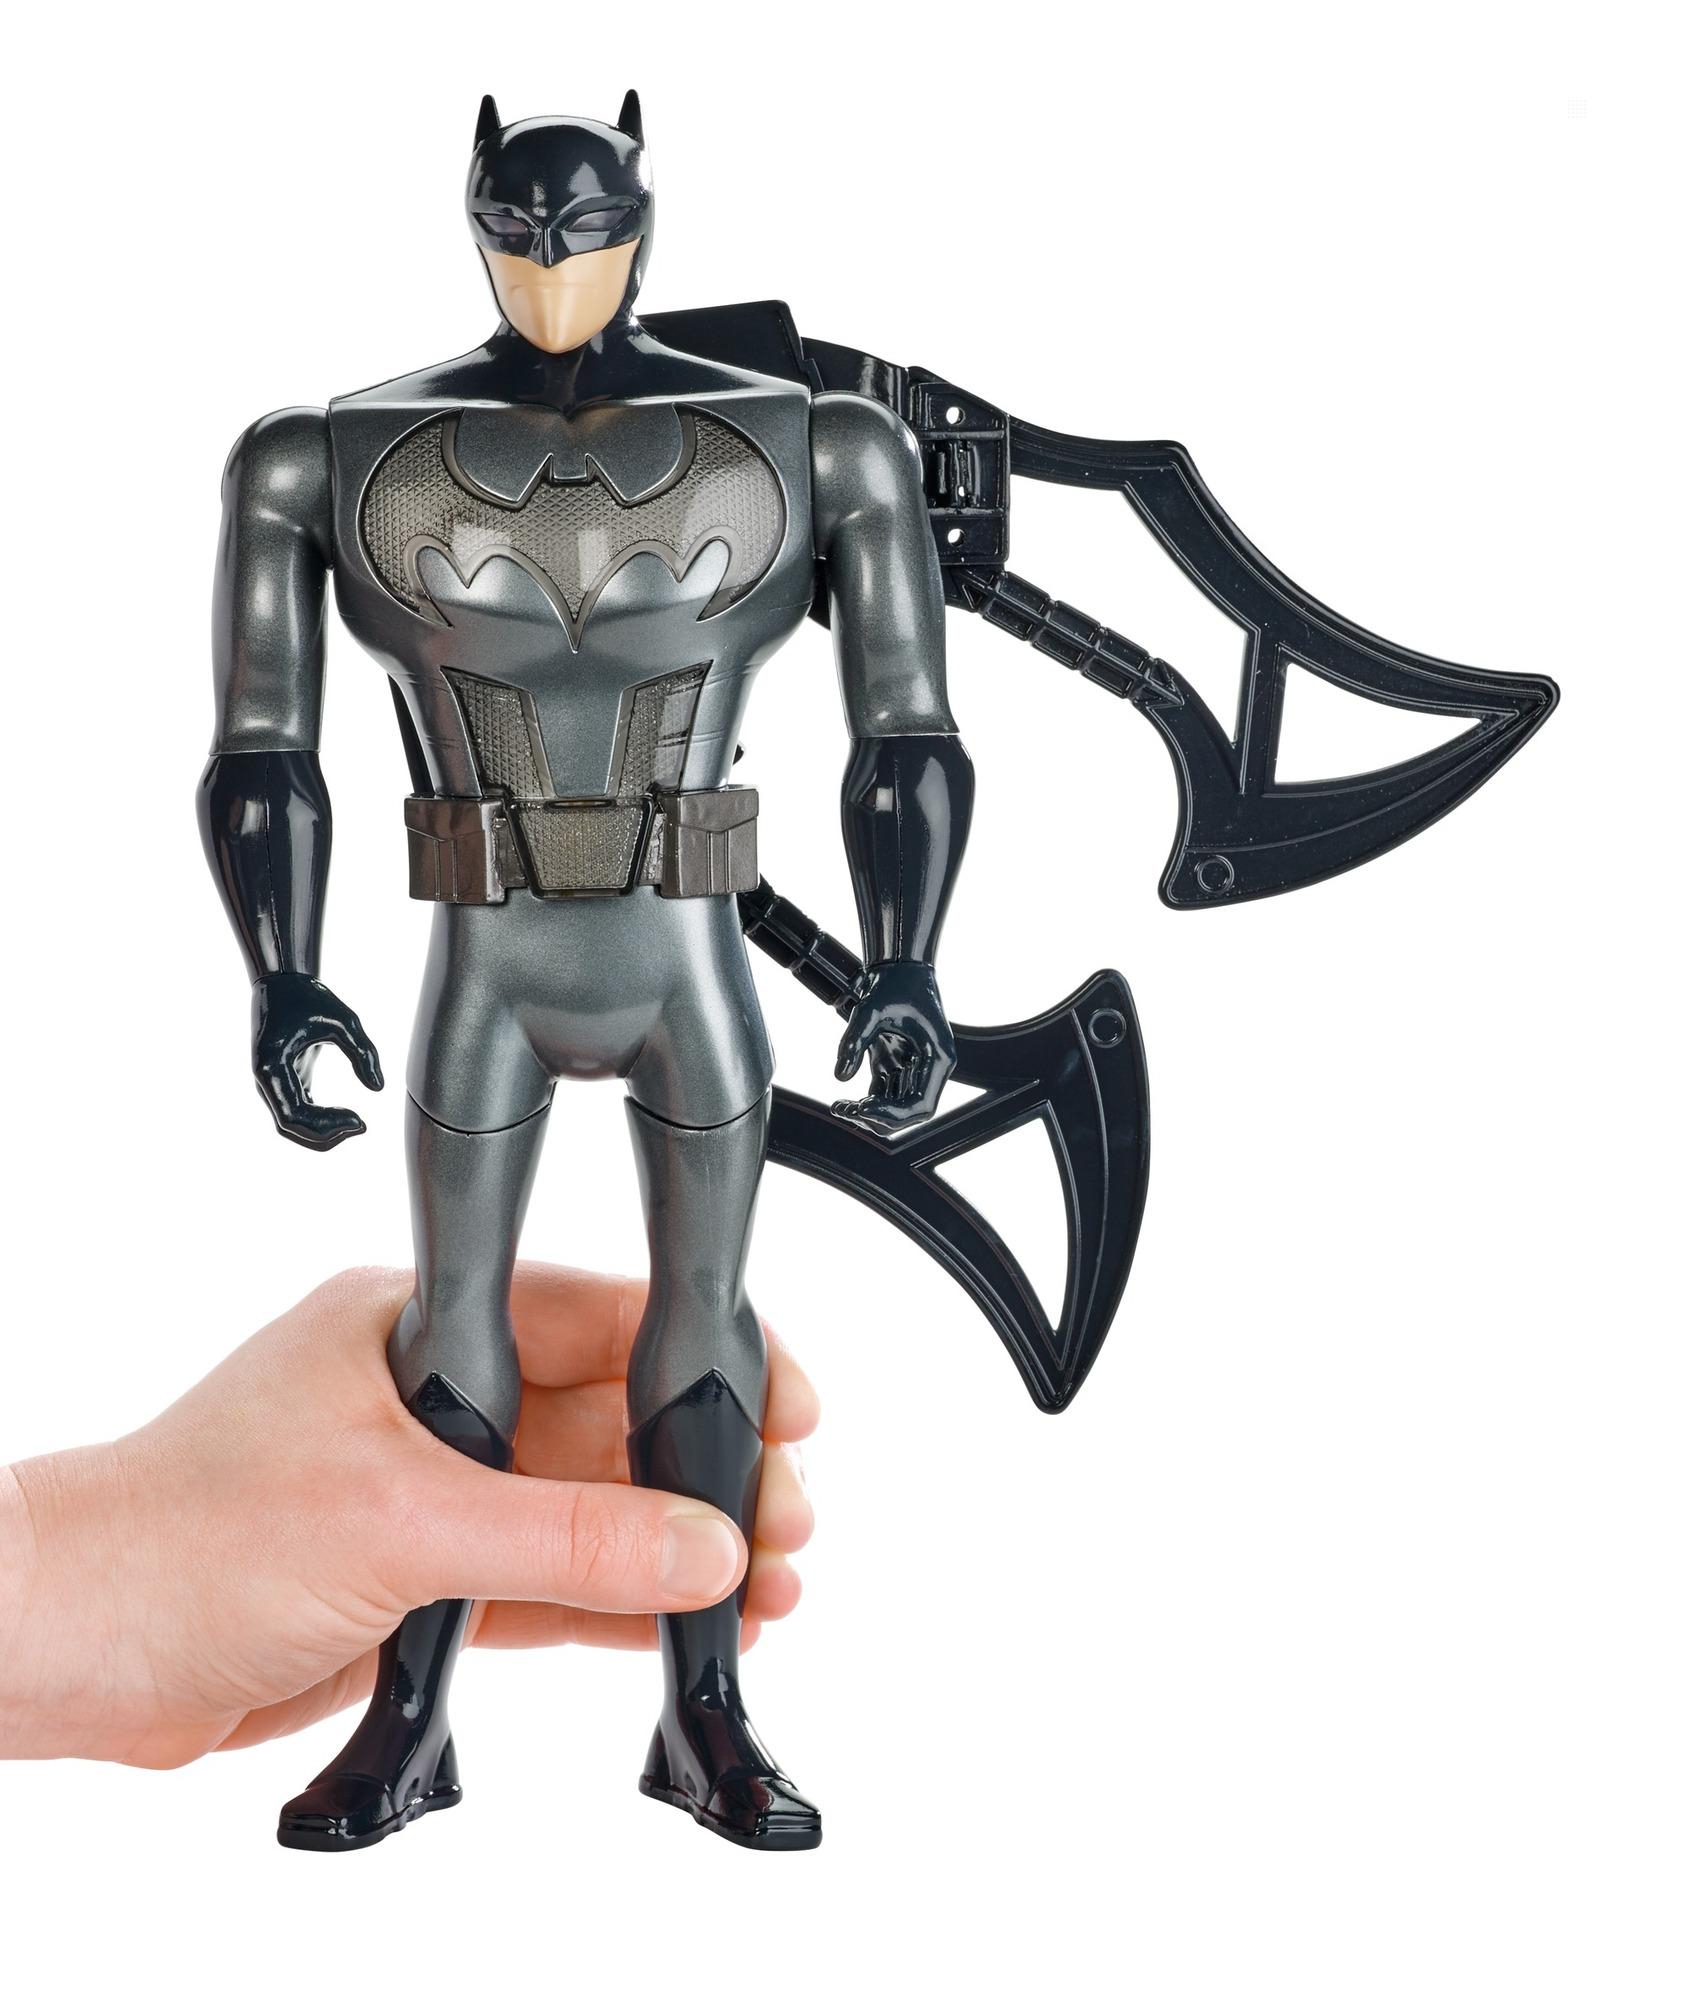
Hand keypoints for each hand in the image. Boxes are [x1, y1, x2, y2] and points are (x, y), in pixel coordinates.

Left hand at [0, 1264, 815, 1768]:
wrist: (72, 1650)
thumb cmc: (176, 1536)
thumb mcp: (398, 1522)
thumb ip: (565, 1537)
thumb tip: (700, 1545)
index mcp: (419, 1324)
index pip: (597, 1314)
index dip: (702, 1352)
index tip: (784, 1402)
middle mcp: (433, 1396)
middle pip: (608, 1417)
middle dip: (705, 1466)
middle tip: (786, 1515)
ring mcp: (430, 1488)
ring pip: (588, 1508)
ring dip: (675, 1545)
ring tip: (768, 1583)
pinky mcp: (422, 1577)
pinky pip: (549, 1582)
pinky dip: (617, 1605)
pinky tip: (688, 1623)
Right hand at [252, 971, 382, 1149]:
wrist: (282, 982)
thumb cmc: (308, 997)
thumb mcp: (344, 1019)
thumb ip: (363, 1052)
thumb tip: (378, 1087)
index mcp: (272, 1067)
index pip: (294, 1116)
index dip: (326, 1126)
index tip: (360, 1121)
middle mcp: (266, 1080)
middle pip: (290, 1127)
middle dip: (326, 1135)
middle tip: (361, 1125)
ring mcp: (272, 1083)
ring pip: (290, 1125)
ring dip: (322, 1132)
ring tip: (355, 1123)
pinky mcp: (283, 1081)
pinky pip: (296, 1112)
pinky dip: (318, 1121)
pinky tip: (345, 1116)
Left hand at [833, 959, 956, 1132]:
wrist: (897, 964)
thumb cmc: (894, 982)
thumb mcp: (871, 1009)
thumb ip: (854, 1042)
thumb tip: (840, 1076)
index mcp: (938, 1059)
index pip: (921, 1106)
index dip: (892, 1115)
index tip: (862, 1109)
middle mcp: (930, 1068)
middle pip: (910, 1112)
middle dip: (879, 1118)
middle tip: (847, 1111)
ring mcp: (914, 1068)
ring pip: (896, 1108)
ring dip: (868, 1114)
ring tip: (839, 1107)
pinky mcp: (897, 1064)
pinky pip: (884, 1095)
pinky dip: (865, 1103)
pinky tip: (842, 1103)